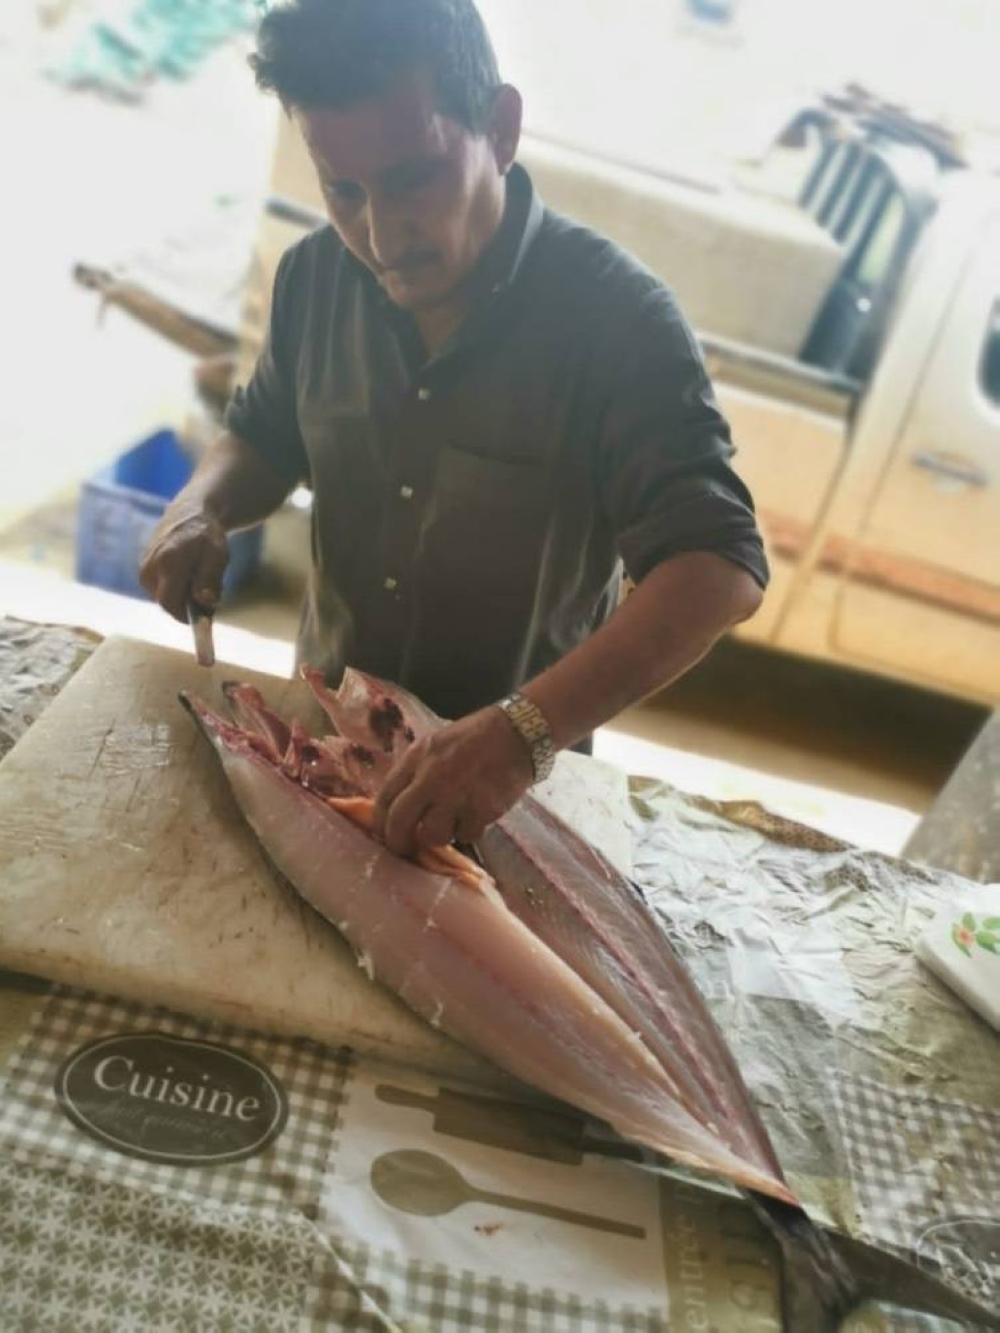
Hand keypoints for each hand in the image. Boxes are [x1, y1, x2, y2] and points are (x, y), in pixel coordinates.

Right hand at [139, 507, 228, 622]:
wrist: (187, 516)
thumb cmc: (206, 537)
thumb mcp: (217, 555)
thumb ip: (210, 579)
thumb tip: (205, 602)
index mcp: (168, 562)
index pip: (169, 603)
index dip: (184, 617)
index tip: (201, 620)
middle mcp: (150, 567)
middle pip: (167, 603)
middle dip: (188, 605)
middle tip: (209, 594)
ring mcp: (143, 570)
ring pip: (164, 598)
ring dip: (183, 597)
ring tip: (199, 579)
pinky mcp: (143, 572)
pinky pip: (160, 591)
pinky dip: (176, 589)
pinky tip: (188, 576)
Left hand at [373, 706, 533, 855]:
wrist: (516, 733)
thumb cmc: (473, 739)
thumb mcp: (435, 745)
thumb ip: (414, 772)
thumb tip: (395, 807)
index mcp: (416, 758)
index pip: (384, 797)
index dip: (380, 822)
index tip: (385, 832)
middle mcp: (432, 777)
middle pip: (399, 822)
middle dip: (398, 842)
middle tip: (404, 849)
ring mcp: (457, 794)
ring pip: (432, 835)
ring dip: (439, 836)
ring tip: (450, 823)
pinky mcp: (482, 809)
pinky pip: (466, 835)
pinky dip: (468, 831)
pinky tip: (475, 815)